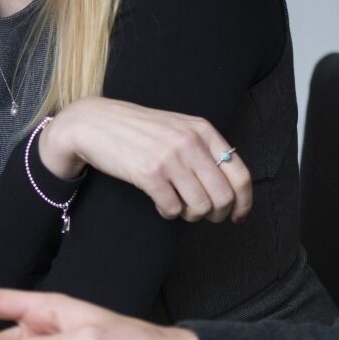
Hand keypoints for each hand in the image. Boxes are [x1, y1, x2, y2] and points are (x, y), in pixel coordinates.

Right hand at [37, 98, 251, 223]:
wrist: (94, 123)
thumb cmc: (138, 130)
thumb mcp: (178, 128)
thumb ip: (204, 149)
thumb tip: (230, 188)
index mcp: (203, 131)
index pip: (240, 175)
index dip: (244, 202)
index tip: (238, 216)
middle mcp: (190, 143)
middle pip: (223, 197)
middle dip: (216, 214)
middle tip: (203, 215)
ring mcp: (169, 158)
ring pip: (200, 207)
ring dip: (191, 215)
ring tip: (179, 207)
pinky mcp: (148, 173)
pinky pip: (173, 209)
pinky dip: (169, 213)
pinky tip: (161, 204)